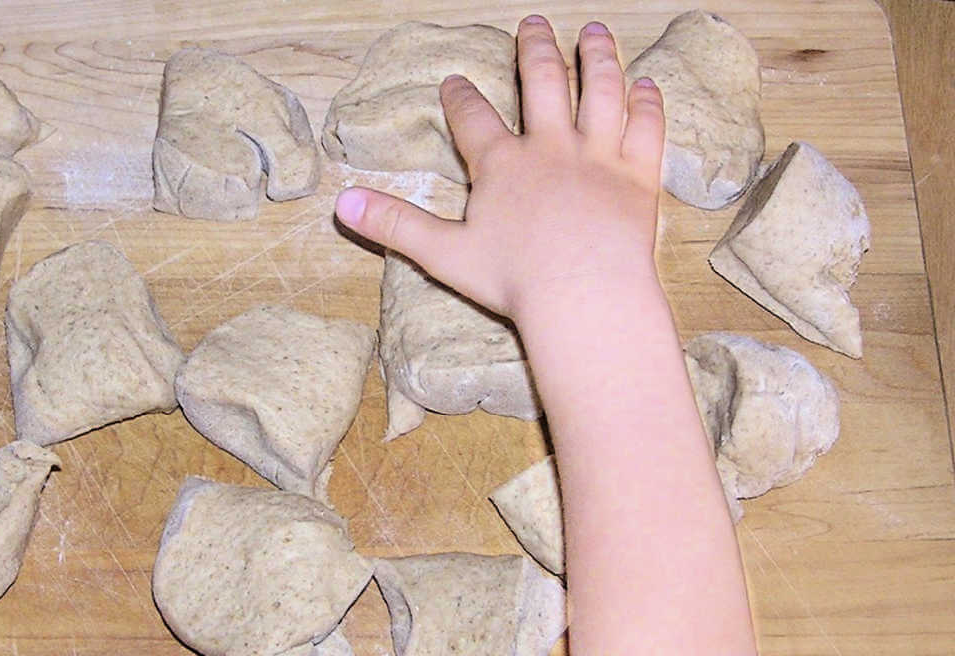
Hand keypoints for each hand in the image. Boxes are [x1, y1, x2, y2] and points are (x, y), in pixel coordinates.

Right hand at [334, 17, 664, 321]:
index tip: (454, 79)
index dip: (460, 96)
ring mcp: (599, 156)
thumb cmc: (514, 281)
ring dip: (597, 57)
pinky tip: (645, 84)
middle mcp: (550, 147)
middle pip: (542, 82)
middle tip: (533, 24)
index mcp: (501, 164)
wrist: (584, 296)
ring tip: (594, 33)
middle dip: (535, 49)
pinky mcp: (639, 175)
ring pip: (601, 90)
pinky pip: (645, 127)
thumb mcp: (442, 254)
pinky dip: (646, 102)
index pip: (473, 117)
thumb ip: (394, 224)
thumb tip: (341, 203)